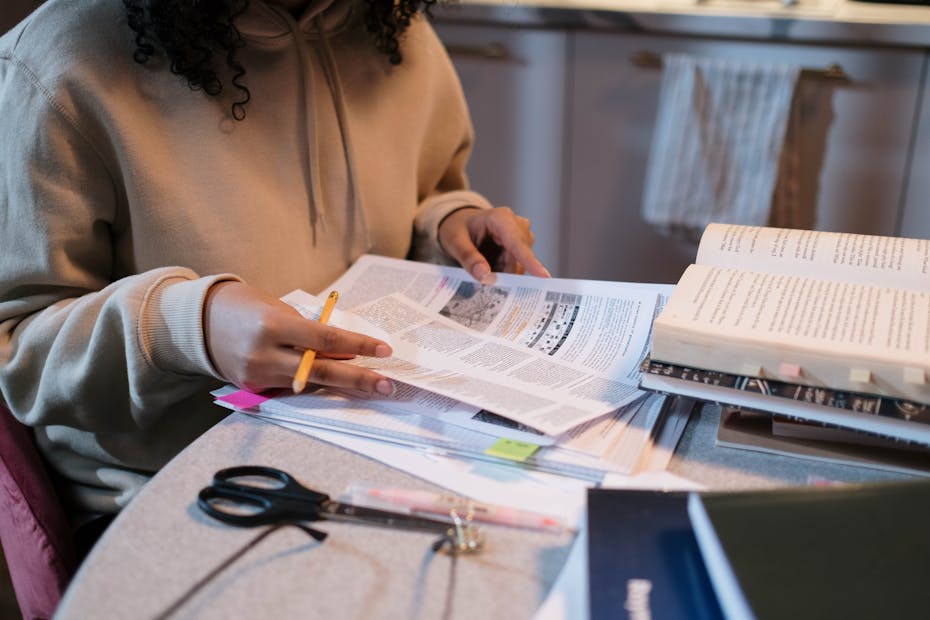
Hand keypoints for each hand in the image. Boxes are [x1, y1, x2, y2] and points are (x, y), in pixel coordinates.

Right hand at [203, 281, 393, 394]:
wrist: (201, 321)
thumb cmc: (247, 306)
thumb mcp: (281, 310)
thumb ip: (310, 333)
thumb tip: (345, 353)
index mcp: (273, 326)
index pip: (325, 340)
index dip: (357, 347)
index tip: (383, 350)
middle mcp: (264, 354)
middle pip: (321, 371)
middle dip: (358, 379)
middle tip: (387, 385)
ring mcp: (256, 375)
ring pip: (309, 385)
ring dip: (342, 387)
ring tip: (370, 387)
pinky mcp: (252, 388)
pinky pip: (291, 389)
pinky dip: (313, 386)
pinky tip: (335, 387)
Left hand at [438, 206, 550, 282]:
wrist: (461, 223)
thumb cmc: (458, 228)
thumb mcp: (455, 242)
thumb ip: (469, 258)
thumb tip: (485, 276)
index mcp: (501, 218)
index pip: (518, 243)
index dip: (531, 262)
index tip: (544, 277)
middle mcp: (517, 225)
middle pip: (518, 259)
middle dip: (502, 274)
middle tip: (484, 284)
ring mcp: (522, 236)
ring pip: (518, 266)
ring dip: (501, 273)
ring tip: (481, 269)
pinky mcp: (521, 247)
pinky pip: (515, 267)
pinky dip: (502, 271)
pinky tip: (489, 268)